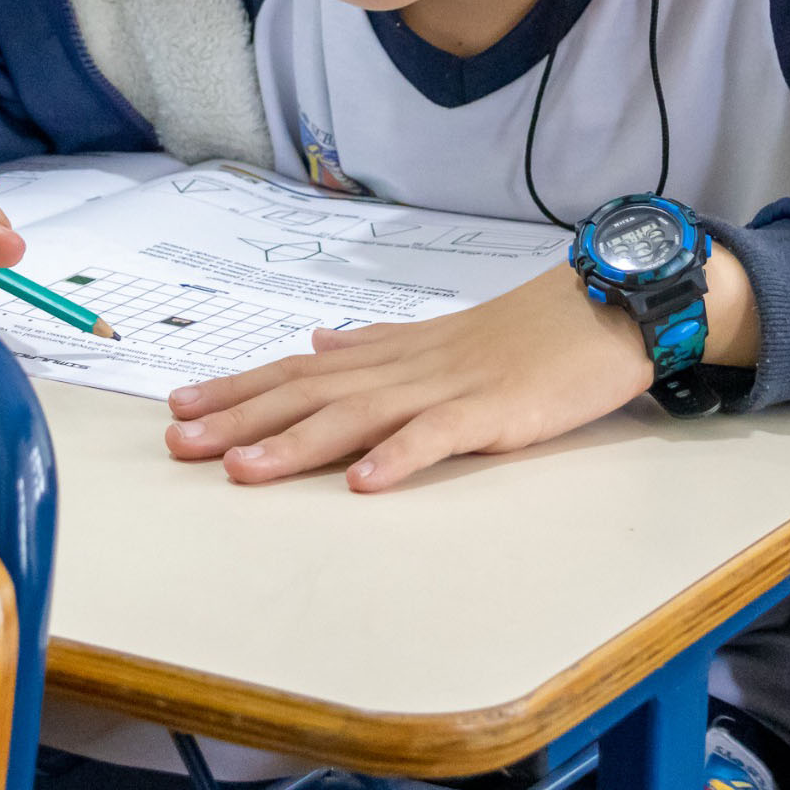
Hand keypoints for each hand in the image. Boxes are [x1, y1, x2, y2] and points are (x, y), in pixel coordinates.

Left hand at [164, 248, 758, 490]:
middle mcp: (410, 365)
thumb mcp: (445, 332)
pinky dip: (401, 457)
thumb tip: (321, 339)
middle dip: (243, 418)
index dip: (241, 388)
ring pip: (361, 414)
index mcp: (396, 351)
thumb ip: (380, 340)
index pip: (303, 368)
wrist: (610, 307)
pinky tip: (364, 482)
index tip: (182, 406)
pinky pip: (441, 436)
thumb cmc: (531, 328)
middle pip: (314, 391)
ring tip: (243, 470)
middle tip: (179, 442)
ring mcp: (451, 387)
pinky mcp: (497, 412)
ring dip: (298, 442)